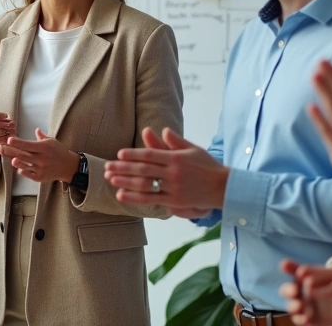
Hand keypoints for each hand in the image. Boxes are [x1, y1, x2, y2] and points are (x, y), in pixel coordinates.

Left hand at [0, 129, 78, 183]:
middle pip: (23, 155)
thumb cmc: (59, 151)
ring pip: (24, 165)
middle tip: (1, 148)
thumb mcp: (52, 141)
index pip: (28, 145)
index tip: (9, 140)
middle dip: (11, 151)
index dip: (18, 142)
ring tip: (9, 158)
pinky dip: (22, 170)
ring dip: (15, 162)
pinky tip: (18, 166)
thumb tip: (36, 129)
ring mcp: (40, 169)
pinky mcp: (40, 177)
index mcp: (45, 148)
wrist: (69, 166)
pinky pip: (27, 174)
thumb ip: (42, 137)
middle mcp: (42, 159)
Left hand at [104, 127, 226, 213]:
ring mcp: (174, 187)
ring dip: (125, 182)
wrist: (224, 188)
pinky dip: (135, 198)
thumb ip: (176, 141)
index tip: (120, 154)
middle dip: (123, 168)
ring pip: (145, 184)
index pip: (150, 154)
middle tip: (107, 167)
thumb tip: (163, 129)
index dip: (134, 154)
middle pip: (143, 169)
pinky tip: (122, 195)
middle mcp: (173, 172)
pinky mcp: (175, 201)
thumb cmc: (208, 166)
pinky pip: (151, 199)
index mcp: (176, 158)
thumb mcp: (194, 149)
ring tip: (110, 179)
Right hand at [278, 259, 331, 325]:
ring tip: (300, 306)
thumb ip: (324, 285)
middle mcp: (301, 290)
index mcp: (305, 275)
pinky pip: (302, 321)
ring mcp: (305, 305)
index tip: (285, 265)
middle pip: (286, 290)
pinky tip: (306, 320)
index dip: (287, 267)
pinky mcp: (311, 319)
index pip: (292, 269)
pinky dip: (302, 321)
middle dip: (288, 290)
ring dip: (293, 307)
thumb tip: (307, 285)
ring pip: (292, 307)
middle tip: (295, 290)